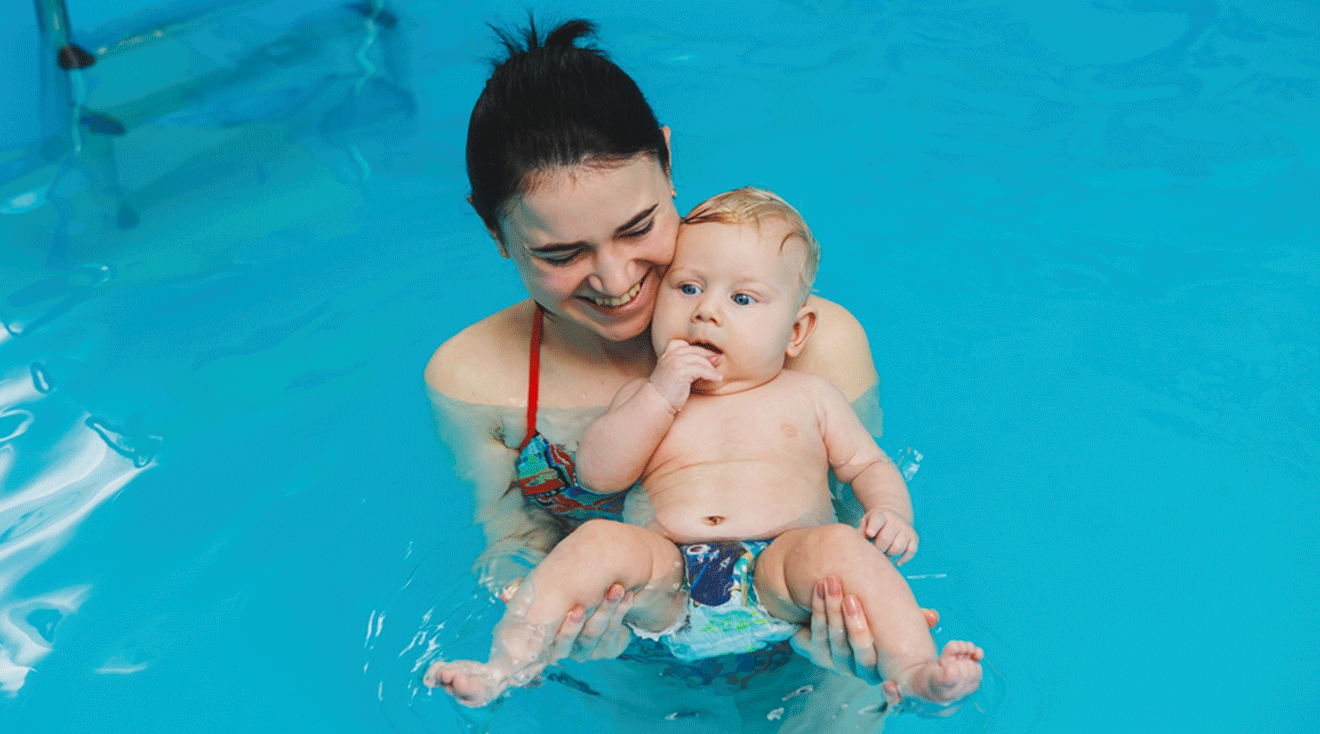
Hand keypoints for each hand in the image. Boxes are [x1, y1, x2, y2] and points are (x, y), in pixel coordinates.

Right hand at [499, 579, 635, 661]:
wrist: (604, 589)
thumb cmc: (571, 592)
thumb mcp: (550, 590)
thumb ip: (529, 594)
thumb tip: (504, 596)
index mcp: (550, 639)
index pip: (550, 644)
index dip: (563, 629)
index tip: (573, 610)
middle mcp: (569, 648)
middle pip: (573, 642)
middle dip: (580, 623)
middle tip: (585, 604)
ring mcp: (590, 649)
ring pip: (596, 633)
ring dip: (607, 610)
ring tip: (616, 588)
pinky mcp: (608, 647)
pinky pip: (614, 631)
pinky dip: (621, 611)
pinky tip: (626, 595)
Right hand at [648, 339, 721, 410]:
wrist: (656, 403)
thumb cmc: (667, 392)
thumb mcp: (674, 373)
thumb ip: (685, 365)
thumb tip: (710, 359)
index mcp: (667, 354)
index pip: (685, 344)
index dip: (698, 349)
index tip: (708, 355)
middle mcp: (671, 355)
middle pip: (695, 350)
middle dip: (708, 355)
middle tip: (719, 360)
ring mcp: (675, 362)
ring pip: (700, 360)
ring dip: (711, 367)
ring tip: (717, 373)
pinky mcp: (681, 371)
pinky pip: (702, 370)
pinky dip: (712, 374)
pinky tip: (717, 378)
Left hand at [791, 575, 939, 683]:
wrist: (836, 616)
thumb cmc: (872, 615)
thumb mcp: (891, 617)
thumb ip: (911, 618)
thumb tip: (932, 616)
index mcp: (880, 665)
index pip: (874, 657)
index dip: (863, 631)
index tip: (858, 602)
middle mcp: (858, 669)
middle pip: (854, 649)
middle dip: (850, 619)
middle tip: (848, 594)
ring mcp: (837, 662)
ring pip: (834, 639)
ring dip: (831, 609)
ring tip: (831, 582)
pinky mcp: (818, 654)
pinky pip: (818, 633)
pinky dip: (818, 609)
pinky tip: (819, 588)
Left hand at [859, 508, 917, 564]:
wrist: (893, 516)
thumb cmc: (875, 523)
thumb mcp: (866, 521)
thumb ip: (860, 531)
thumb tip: (856, 543)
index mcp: (881, 515)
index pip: (877, 520)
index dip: (873, 527)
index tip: (869, 533)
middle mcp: (895, 521)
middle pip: (886, 538)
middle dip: (878, 548)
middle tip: (874, 551)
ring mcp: (906, 529)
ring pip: (898, 547)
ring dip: (889, 554)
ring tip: (884, 552)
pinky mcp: (914, 538)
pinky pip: (911, 551)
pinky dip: (904, 559)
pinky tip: (896, 562)